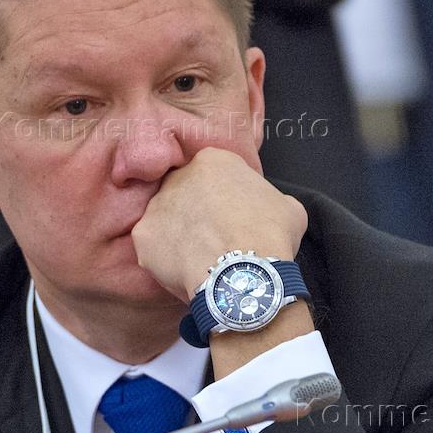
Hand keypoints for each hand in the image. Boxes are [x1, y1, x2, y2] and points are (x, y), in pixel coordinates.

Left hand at [131, 147, 307, 301]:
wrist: (243, 273)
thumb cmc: (270, 236)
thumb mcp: (289, 207)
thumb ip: (270, 199)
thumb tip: (269, 210)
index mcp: (214, 160)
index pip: (214, 173)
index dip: (224, 197)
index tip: (232, 216)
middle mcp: (179, 176)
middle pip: (185, 192)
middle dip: (197, 213)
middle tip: (214, 238)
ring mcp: (156, 205)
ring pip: (166, 220)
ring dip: (180, 235)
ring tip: (200, 259)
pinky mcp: (143, 236)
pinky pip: (153, 248)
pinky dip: (166, 260)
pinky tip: (185, 272)